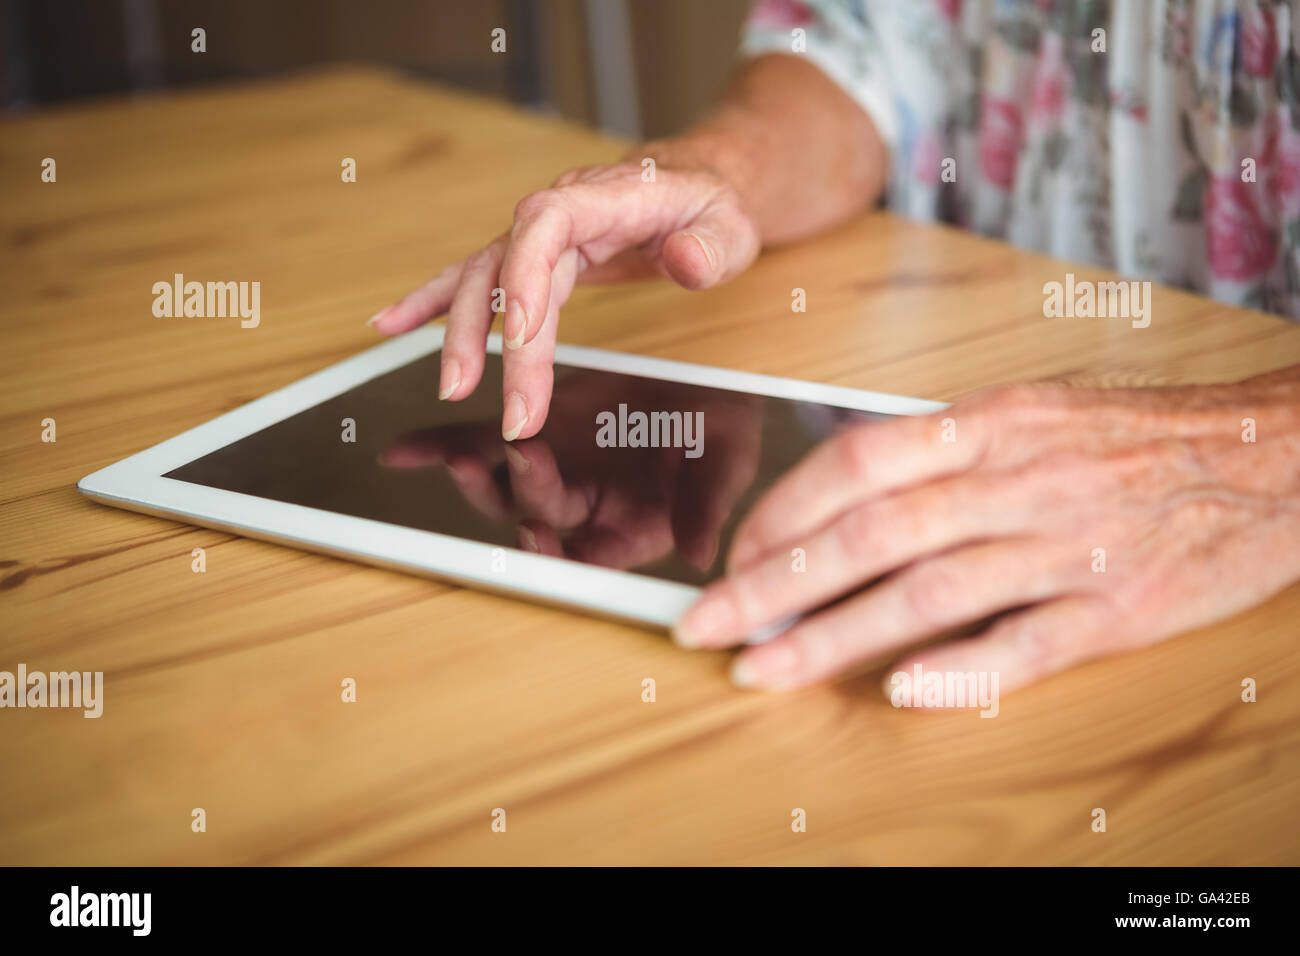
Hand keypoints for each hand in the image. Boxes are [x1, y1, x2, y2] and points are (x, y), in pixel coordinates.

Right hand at [368, 156, 760, 441]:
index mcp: (605, 196)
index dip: (526, 276)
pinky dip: (431, 300)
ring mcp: (540, 234)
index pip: (546, 224)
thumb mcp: (732, 226)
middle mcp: (560, 211)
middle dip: (497, 338)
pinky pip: (475, 276)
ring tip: (453, 389)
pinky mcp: (533, 257)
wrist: (700, 182)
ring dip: (462, 334)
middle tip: (510, 410)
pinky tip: (390, 325)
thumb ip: (711, 247)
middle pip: (507, 267)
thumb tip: (683, 261)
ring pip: (484, 279)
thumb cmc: (714, 206)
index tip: (522, 337)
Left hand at [379, 371, 762, 572]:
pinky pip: (476, 441)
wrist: (706, 382)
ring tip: (462, 456)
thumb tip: (702, 556)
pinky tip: (401, 451)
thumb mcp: (725, 462)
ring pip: (502, 485)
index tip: (538, 536)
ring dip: (477, 477)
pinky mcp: (533, 430)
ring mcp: (554, 469)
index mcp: (627, 529)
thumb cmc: (722, 430)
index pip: (585, 557)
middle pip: (538, 515)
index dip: (556, 553)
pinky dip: (436, 445)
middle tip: (517, 456)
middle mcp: (583, 509)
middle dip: (522, 493)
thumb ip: (707, 507)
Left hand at [673, 374, 1299, 698]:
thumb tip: (841, 491)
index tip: (734, 556)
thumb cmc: (1136, 435)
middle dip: (773, 586)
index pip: (855, 464)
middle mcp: (1017, 479)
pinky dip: (962, 670)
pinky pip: (1028, 643)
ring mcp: (1068, 544)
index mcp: (989, 423)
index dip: (780, 514)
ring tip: (768, 670)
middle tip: (707, 626)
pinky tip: (901, 690)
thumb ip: (940, 449)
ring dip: (835, 638)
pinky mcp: (1119, 607)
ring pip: (929, 594)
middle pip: (871, 537)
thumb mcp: (1030, 411)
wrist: (1269, 456)